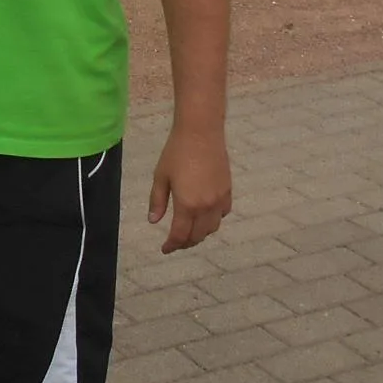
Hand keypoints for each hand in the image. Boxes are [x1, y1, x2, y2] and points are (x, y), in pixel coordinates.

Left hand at [147, 125, 231, 253]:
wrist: (201, 132)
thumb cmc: (176, 152)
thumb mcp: (161, 176)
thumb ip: (157, 201)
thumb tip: (153, 221)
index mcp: (187, 205)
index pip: (180, 235)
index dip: (172, 245)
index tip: (164, 249)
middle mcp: (206, 207)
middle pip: (198, 235)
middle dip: (185, 242)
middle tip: (175, 242)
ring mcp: (220, 200)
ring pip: (213, 228)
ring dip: (200, 233)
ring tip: (189, 231)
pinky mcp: (228, 191)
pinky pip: (223, 214)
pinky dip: (214, 220)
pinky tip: (205, 215)